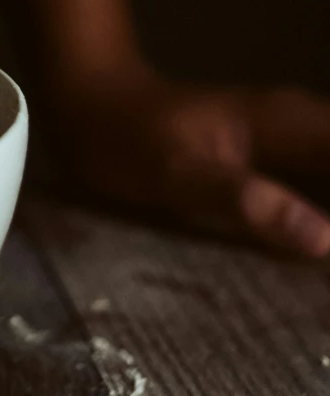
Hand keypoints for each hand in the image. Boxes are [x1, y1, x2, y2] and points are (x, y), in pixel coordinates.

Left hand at [52, 63, 329, 259]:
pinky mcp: (282, 163)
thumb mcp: (181, 176)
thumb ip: (252, 203)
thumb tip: (328, 241)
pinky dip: (326, 222)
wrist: (90, 107)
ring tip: (326, 287)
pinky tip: (319, 252)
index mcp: (293, 124)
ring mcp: (297, 142)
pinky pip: (328, 184)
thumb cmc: (128, 138)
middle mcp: (306, 127)